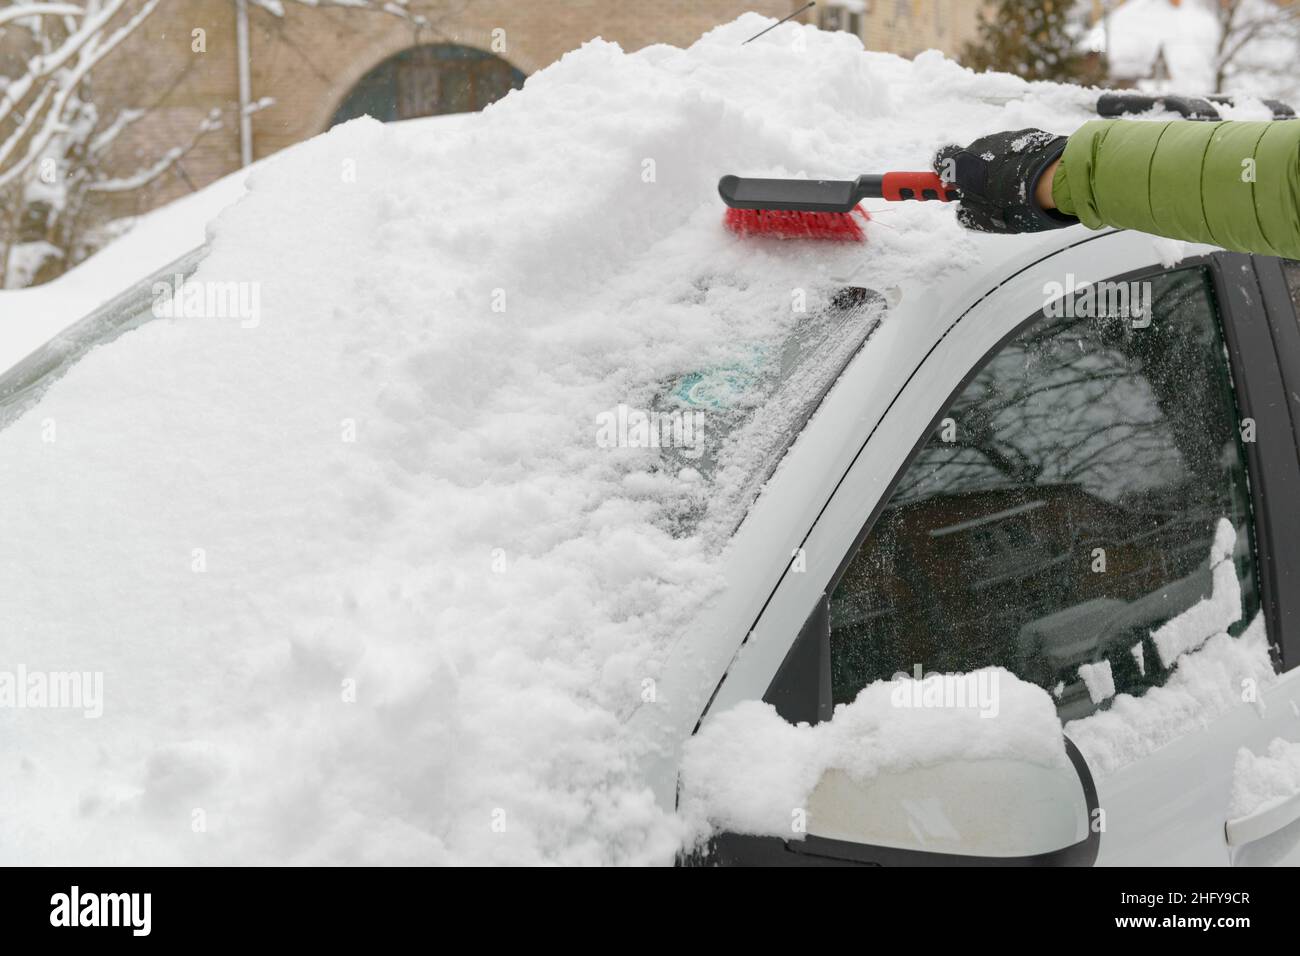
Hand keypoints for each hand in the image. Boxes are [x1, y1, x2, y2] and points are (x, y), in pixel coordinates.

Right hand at [933, 129, 1075, 233]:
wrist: (1060, 178)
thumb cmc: (1018, 203)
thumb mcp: (987, 219)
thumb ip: (968, 214)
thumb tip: (964, 209)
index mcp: (965, 164)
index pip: (940, 159)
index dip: (942, 174)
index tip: (950, 187)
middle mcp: (982, 144)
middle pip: (970, 158)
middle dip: (975, 175)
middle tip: (990, 196)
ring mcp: (1006, 137)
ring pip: (995, 153)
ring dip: (999, 169)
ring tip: (1018, 189)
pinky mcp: (1029, 134)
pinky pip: (1015, 149)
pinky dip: (1018, 162)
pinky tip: (1032, 178)